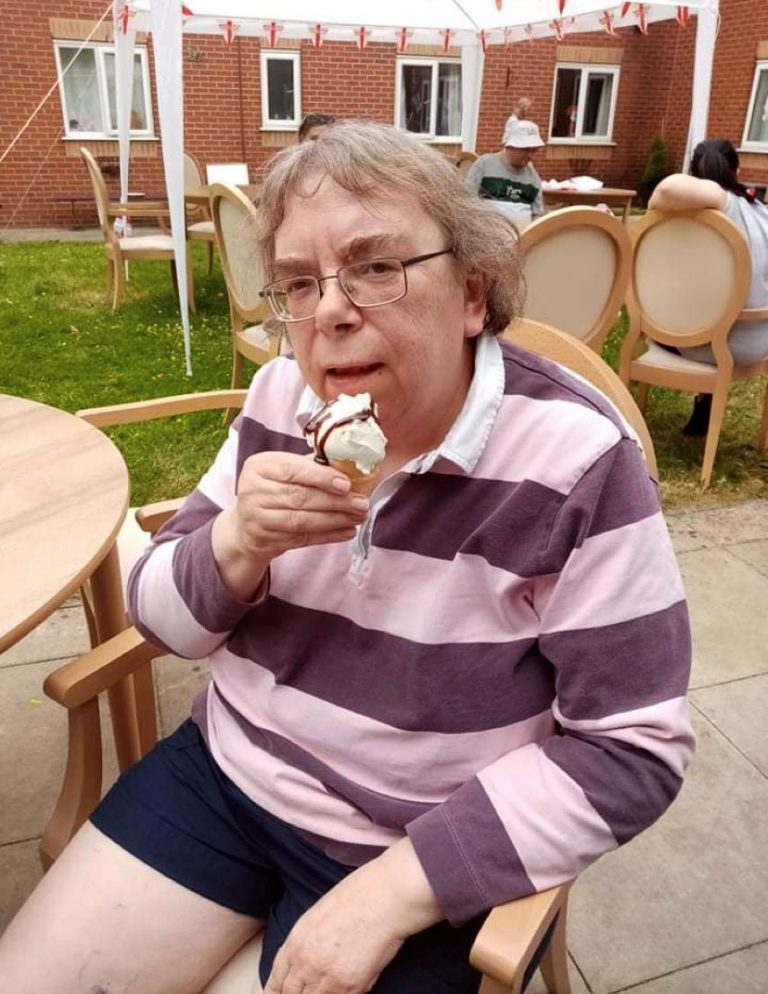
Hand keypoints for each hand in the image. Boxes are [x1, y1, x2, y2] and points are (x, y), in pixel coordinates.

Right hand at [211, 452, 367, 599]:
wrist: (244, 524)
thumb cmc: (273, 490)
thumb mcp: (283, 470)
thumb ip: (312, 466)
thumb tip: (351, 467)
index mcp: (259, 466)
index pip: (293, 469)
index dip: (322, 477)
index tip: (347, 484)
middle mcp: (252, 491)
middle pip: (300, 497)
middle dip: (336, 502)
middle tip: (361, 503)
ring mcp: (255, 517)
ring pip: (301, 520)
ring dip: (335, 520)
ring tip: (358, 517)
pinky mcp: (263, 540)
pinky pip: (301, 539)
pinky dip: (327, 536)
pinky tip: (346, 531)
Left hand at [264, 839, 442, 993]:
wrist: (386, 897)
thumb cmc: (357, 897)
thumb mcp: (318, 915)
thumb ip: (305, 942)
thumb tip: (302, 964)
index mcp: (295, 942)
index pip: (276, 981)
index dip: (275, 992)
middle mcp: (306, 963)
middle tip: (304, 991)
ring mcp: (328, 978)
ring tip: (330, 985)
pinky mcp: (351, 987)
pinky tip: (345, 988)